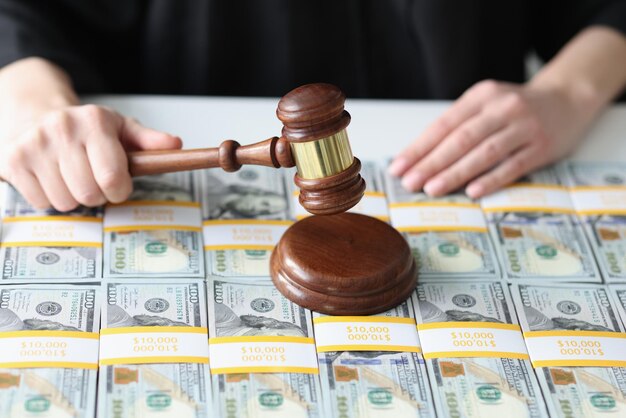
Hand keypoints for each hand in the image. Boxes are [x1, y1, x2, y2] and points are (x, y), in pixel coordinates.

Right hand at [0, 105, 181, 210]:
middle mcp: (61, 128)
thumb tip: (175, 144)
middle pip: (89, 195)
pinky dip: (50, 198)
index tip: (118, 186)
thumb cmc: (88, 131)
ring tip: (71, 177)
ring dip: (73, 198)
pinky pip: (41, 203)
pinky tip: (51, 178)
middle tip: (93, 180)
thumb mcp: (121, 129)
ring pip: (65, 202)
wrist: (38, 117)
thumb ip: (148, 141)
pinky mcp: (12, 160)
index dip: (120, 190)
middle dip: (97, 195)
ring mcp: (33, 144)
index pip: (112, 177)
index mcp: (94, 121)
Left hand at [388, 79, 592, 197]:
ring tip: (432, 189)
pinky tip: (471, 192)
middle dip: (431, 163)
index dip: (419, 147)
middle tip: (410, 183)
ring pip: (484, 153)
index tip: (398, 167)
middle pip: (461, 139)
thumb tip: (420, 158)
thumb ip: (460, 125)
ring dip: (455, 173)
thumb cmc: (515, 108)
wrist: (570, 97)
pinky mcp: (543, 146)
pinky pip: (513, 166)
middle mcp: (502, 108)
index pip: (443, 125)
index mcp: (481, 96)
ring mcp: (524, 127)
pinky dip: (491, 179)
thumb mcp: (486, 104)